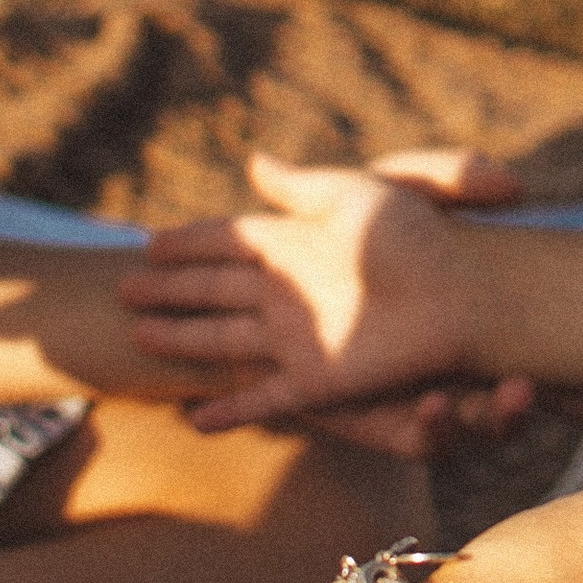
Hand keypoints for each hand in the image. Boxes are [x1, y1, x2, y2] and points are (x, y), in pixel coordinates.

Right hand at [119, 146, 521, 430]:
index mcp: (295, 244)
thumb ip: (300, 185)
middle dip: (170, 291)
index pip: (225, 240)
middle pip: (213, 290)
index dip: (188, 243)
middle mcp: (289, 292)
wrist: (458, 297)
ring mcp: (299, 338)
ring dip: (182, 339)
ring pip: (222, 338)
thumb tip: (255, 163)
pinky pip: (262, 399)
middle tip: (124, 290)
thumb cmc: (413, 239)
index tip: (149, 243)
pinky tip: (193, 420)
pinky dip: (229, 409)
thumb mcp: (353, 195)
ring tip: (138, 337)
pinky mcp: (316, 382)